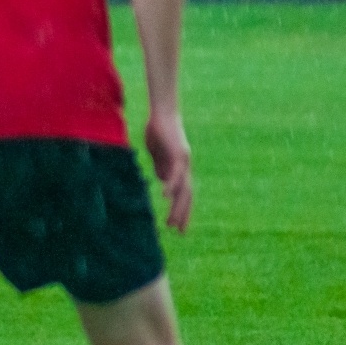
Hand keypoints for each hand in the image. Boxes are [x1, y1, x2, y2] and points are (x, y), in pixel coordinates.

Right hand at [144, 111, 192, 232]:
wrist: (162, 112)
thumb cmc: (158, 129)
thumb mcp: (158, 153)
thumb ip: (161, 166)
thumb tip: (163, 180)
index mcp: (179, 167)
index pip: (183, 193)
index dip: (182, 209)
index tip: (178, 225)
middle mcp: (185, 167)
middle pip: (187, 195)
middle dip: (183, 214)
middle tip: (179, 232)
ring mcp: (183, 161)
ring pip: (183, 189)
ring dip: (178, 207)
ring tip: (172, 222)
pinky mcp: (178, 154)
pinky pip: (175, 173)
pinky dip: (171, 185)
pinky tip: (166, 197)